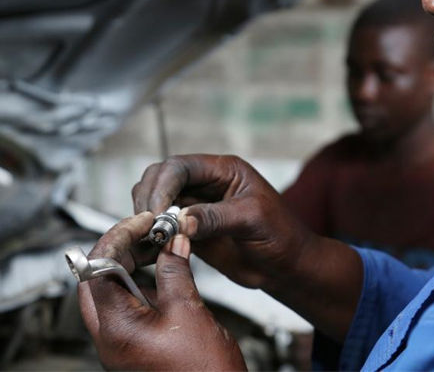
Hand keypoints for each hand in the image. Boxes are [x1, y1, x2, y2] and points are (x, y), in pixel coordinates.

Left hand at [78, 213, 245, 370]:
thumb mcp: (189, 310)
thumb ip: (175, 270)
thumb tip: (173, 241)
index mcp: (116, 328)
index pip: (97, 268)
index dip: (117, 237)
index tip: (142, 221)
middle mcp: (111, 337)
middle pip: (97, 278)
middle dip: (121, 247)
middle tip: (147, 229)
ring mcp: (122, 342)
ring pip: (112, 289)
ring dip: (132, 262)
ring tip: (159, 243)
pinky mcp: (136, 343)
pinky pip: (130, 303)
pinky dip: (143, 280)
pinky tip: (164, 268)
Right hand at [131, 154, 363, 340]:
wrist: (287, 266)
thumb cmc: (282, 236)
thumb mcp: (253, 220)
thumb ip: (216, 218)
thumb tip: (180, 220)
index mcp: (223, 170)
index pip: (180, 167)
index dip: (162, 186)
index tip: (155, 213)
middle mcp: (206, 183)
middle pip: (160, 178)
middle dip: (149, 199)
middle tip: (148, 227)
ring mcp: (195, 206)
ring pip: (155, 201)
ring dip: (146, 217)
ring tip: (150, 238)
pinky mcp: (189, 230)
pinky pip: (160, 227)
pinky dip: (150, 236)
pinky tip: (149, 249)